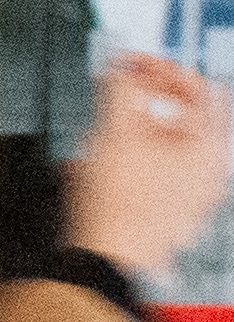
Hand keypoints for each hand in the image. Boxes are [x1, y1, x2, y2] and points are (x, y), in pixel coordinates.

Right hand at [65, 58, 231, 274]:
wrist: (108, 256)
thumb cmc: (119, 204)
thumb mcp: (113, 130)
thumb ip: (121, 88)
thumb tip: (123, 70)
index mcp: (209, 146)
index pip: (199, 87)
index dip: (161, 67)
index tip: (133, 64)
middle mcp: (212, 171)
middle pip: (189, 117)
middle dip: (152, 100)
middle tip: (122, 93)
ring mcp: (197, 195)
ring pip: (175, 146)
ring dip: (143, 129)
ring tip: (110, 131)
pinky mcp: (177, 213)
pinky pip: (165, 172)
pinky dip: (142, 158)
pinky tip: (112, 166)